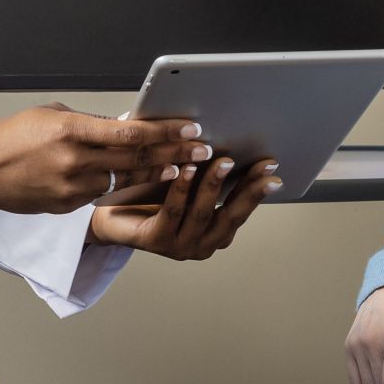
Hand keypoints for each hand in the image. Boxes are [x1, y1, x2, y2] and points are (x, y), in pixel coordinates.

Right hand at [0, 106, 213, 218]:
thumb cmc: (12, 138)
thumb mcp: (52, 116)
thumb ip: (91, 123)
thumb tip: (127, 125)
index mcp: (72, 130)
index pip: (130, 132)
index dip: (165, 132)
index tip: (190, 130)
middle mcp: (75, 161)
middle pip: (137, 158)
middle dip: (174, 154)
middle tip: (202, 151)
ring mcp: (72, 188)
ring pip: (125, 180)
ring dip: (156, 173)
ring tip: (182, 167)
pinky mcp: (68, 206)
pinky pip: (102, 194)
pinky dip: (122, 185)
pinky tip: (140, 180)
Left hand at [86, 157, 279, 258]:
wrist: (111, 216)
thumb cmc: (153, 198)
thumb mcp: (189, 186)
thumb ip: (209, 174)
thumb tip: (232, 137)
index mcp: (216, 233)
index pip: (242, 209)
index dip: (258, 189)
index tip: (272, 169)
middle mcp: (203, 244)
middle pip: (230, 216)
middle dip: (248, 189)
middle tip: (261, 166)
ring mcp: (181, 246)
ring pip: (202, 212)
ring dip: (214, 185)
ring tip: (222, 161)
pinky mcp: (157, 241)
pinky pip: (173, 211)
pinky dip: (182, 188)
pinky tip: (186, 169)